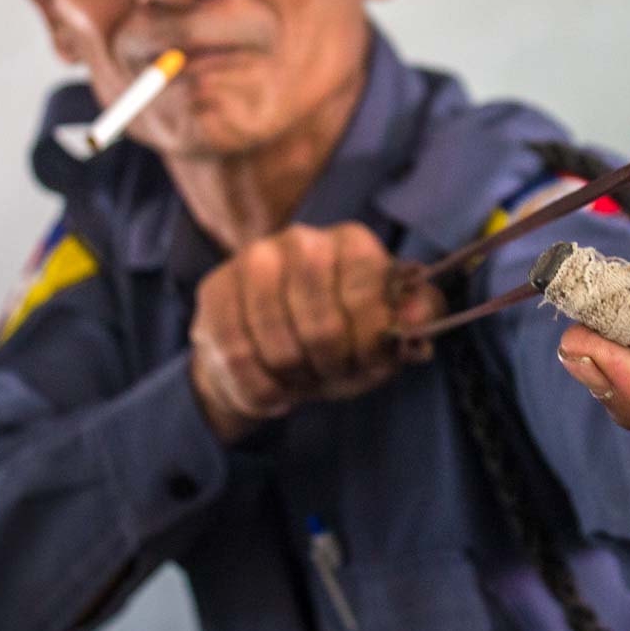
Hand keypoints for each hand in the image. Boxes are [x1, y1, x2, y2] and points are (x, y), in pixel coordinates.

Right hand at [188, 223, 443, 441]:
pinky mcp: (214, 288)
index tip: (368, 362)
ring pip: (277, 346)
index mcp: (352, 242)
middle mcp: (302, 239)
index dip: (369, 342)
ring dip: (294, 380)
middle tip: (331, 373)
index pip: (366, 294)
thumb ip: (415, 320)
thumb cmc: (338, 341)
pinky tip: (273, 391)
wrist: (268, 355)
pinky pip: (236, 356)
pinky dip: (260, 390)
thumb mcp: (385, 336)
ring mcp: (253, 260)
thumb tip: (414, 316)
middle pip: (321, 326)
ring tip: (302, 379)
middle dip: (330, 366)